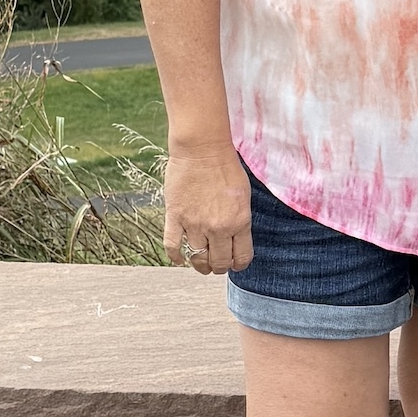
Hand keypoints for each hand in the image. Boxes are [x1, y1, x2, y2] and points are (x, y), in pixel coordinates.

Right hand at [164, 144, 252, 273]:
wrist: (202, 149)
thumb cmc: (226, 167)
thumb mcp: (244, 196)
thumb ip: (241, 220)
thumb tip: (237, 239)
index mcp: (240, 222)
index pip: (241, 258)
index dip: (238, 265)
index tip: (235, 264)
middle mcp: (218, 227)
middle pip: (219, 262)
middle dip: (219, 267)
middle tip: (216, 264)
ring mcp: (194, 224)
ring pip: (197, 258)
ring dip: (199, 264)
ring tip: (200, 263)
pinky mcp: (175, 217)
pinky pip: (173, 246)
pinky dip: (176, 257)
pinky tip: (180, 258)